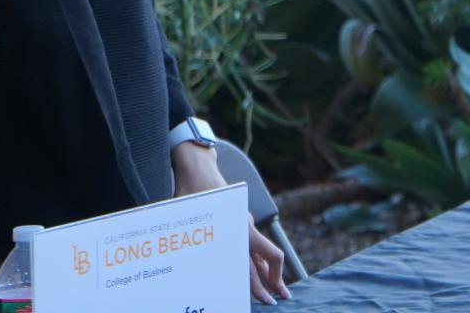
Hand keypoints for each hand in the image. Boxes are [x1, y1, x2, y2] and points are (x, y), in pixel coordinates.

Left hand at [171, 143, 292, 303]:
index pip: (259, 262)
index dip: (266, 283)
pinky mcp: (239, 220)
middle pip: (264, 261)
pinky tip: (257, 270)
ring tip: (274, 288)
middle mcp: (245, 228)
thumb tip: (194, 274)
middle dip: (272, 282)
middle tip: (277, 300)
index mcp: (238, 231)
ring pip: (260, 253)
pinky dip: (257, 259)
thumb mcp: (195, 223)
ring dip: (267, 271)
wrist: (198, 169)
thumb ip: (203, 247)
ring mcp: (243, 224)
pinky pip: (253, 244)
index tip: (268, 299)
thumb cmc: (192, 196)